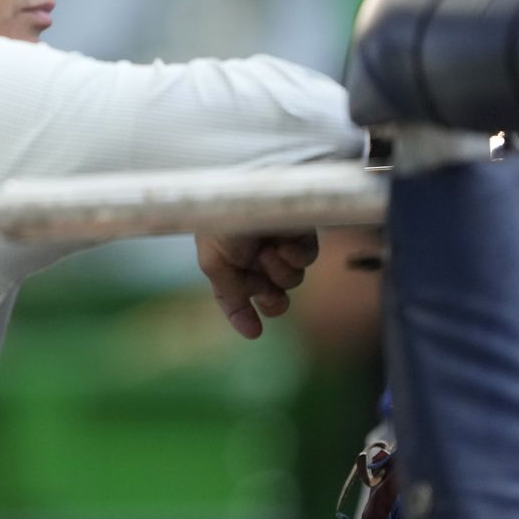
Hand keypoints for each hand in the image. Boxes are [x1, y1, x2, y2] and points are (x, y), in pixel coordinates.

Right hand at [195, 230, 319, 339]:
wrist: (254, 185)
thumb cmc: (226, 220)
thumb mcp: (213, 261)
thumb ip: (228, 293)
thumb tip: (248, 320)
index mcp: (226, 262)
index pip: (233, 296)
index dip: (241, 315)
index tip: (254, 332)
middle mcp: (253, 257)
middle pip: (270, 295)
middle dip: (271, 299)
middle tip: (270, 294)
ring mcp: (278, 246)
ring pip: (291, 280)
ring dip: (279, 271)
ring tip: (268, 251)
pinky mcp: (301, 234)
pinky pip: (305, 261)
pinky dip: (295, 255)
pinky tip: (284, 243)